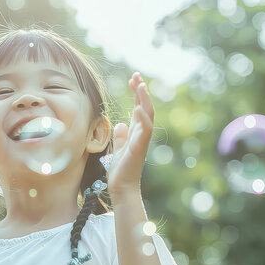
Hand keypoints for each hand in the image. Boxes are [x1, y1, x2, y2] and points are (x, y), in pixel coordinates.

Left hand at [107, 72, 154, 200]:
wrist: (122, 188)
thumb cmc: (120, 171)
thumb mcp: (117, 150)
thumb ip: (120, 137)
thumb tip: (121, 124)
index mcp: (136, 133)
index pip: (139, 108)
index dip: (137, 93)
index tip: (133, 79)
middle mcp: (141, 135)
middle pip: (145, 108)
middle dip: (141, 91)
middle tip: (136, 75)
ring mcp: (141, 141)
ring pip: (147, 116)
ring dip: (144, 100)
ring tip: (140, 85)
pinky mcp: (138, 148)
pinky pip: (144, 131)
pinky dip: (142, 119)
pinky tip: (138, 107)